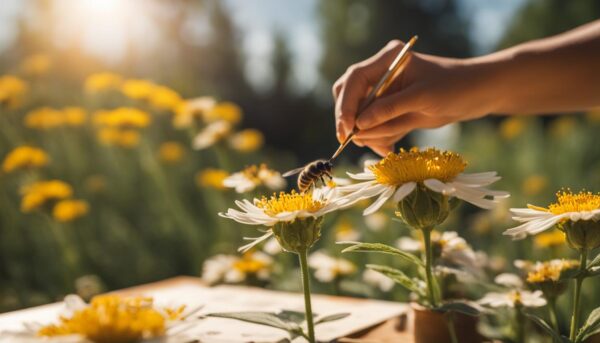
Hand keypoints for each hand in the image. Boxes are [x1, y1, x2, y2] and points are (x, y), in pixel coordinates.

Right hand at [333, 40, 493, 155]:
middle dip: (350, 121)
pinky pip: (375, 127)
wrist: (478, 94)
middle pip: (350, 97)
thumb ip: (389, 111)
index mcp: (387, 61)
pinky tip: (387, 150)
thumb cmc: (455, 88)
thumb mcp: (422, 98)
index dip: (346, 104)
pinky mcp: (392, 110)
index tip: (348, 127)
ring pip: (361, 116)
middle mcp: (382, 75)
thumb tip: (359, 126)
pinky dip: (378, 140)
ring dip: (367, 135)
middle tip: (351, 141)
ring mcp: (386, 93)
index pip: (355, 80)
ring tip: (383, 148)